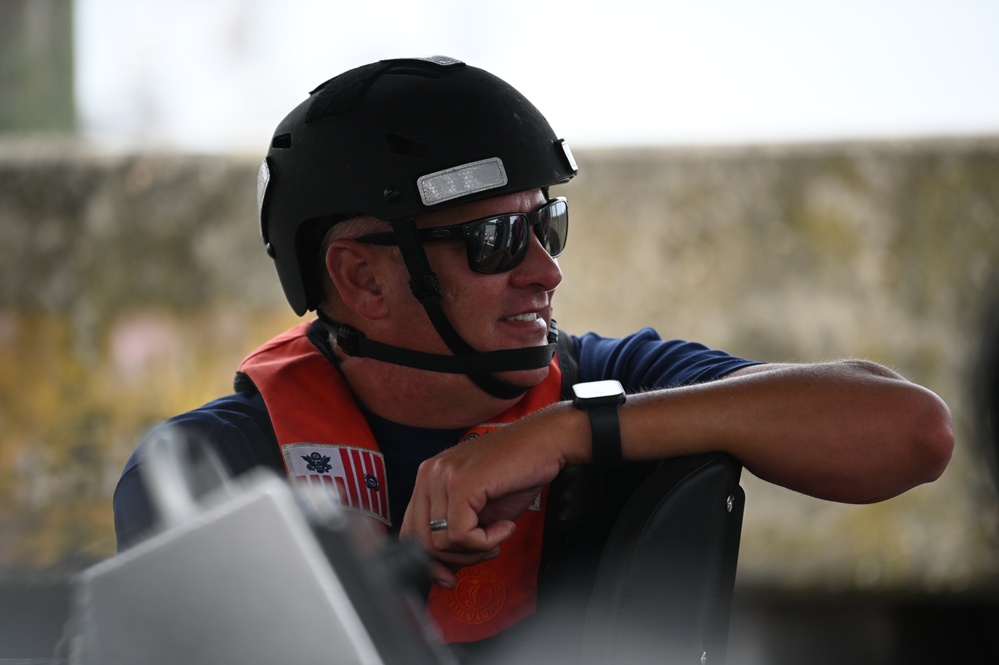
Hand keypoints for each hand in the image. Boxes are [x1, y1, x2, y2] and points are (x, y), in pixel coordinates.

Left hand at [399, 410, 567, 586]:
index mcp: (429, 477)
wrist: (546, 443)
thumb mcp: (480, 508)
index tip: (449, 576)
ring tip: (498, 535)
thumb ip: (457, 531)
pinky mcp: (461, 483)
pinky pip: (461, 535)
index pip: (411, 530)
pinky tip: (505, 528)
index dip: (429, 560)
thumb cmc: (518, 472)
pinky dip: (486, 541)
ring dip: (475, 549)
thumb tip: (442, 567)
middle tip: (485, 552)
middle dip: (456, 559)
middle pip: (422, 541)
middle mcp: (429, 473)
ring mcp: (443, 476)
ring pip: (442, 542)